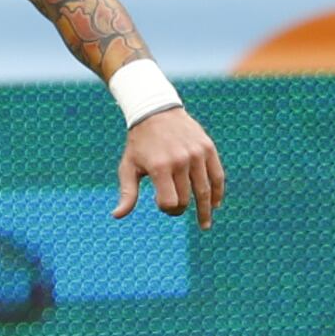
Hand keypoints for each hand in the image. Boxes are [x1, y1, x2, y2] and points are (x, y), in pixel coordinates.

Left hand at [114, 105, 224, 227]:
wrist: (156, 111)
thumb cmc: (139, 143)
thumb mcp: (128, 166)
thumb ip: (127, 193)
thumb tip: (117, 216)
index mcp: (160, 167)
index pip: (170, 202)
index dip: (166, 209)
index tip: (161, 204)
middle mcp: (180, 160)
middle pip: (187, 198)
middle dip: (181, 208)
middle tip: (175, 208)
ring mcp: (196, 154)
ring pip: (205, 190)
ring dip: (205, 210)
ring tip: (204, 225)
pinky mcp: (207, 148)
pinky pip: (217, 176)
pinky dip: (217, 193)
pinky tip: (215, 205)